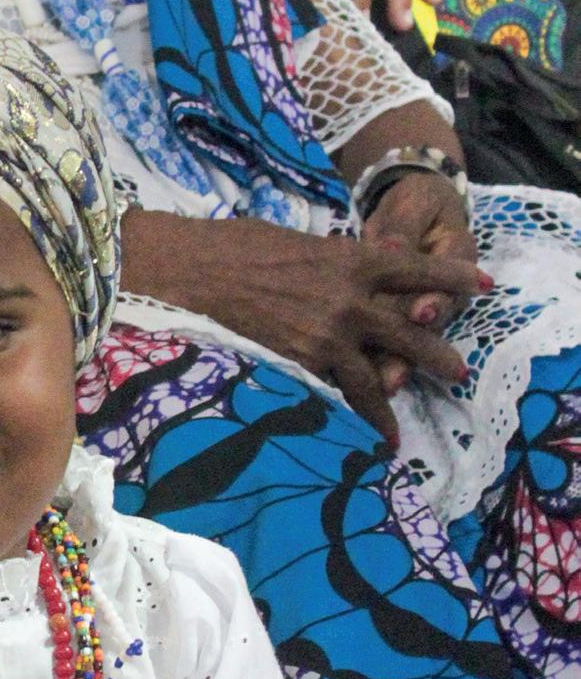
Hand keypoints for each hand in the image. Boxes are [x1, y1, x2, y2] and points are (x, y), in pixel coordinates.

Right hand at [122, 212, 478, 444]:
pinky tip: (348, 435)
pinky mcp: (299, 363)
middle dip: (437, 356)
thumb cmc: (240, 246)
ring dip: (391, 405)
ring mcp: (327, 337)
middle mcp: (350, 301)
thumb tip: (362, 270)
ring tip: (399, 431)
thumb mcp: (303, 243)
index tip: (483, 285)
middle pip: (411, 332)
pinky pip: (332, 394)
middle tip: (458, 373)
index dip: (453, 277)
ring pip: (375, 378)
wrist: (196, 271)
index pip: (417, 270)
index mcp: (353, 261)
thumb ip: (339, 261)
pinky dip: (342, 416)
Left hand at [361, 172, 481, 390]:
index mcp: (457, 255)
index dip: (434, 302)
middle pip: (426, 325)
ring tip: (380, 388)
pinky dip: (370, 358)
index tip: (421, 315)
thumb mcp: (413, 205)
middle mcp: (444, 290)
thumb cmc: (415, 204)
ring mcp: (421, 307)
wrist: (414, 207)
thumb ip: (403, 228)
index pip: (446, 284)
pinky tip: (353, 380)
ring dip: (393, 365)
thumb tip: (393, 249)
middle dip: (409, 352)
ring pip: (405, 339)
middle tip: (393, 377)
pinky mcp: (395, 315)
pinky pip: (383, 338)